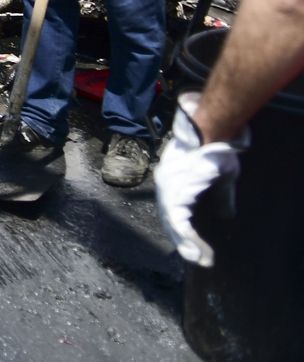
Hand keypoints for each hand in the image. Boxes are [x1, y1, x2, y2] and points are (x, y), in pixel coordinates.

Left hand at [154, 92, 247, 267]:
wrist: (210, 132)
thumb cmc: (214, 149)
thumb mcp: (219, 178)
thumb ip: (220, 198)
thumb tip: (226, 217)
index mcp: (172, 180)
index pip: (172, 209)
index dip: (179, 228)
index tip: (188, 244)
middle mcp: (165, 184)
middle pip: (169, 218)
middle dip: (180, 239)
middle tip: (193, 258)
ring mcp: (168, 187)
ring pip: (172, 222)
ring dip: (184, 243)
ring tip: (197, 258)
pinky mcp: (175, 191)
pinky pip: (178, 220)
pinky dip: (186, 237)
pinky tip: (194, 250)